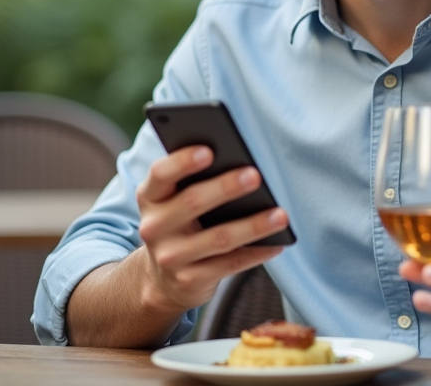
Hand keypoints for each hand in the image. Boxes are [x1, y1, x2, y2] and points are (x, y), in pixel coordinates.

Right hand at [135, 145, 288, 314]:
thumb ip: (192, 181)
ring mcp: (172, 257)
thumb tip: (238, 162)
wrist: (162, 279)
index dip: (183, 161)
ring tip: (280, 215)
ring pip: (219, 238)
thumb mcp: (172, 202)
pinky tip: (277, 244)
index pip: (161, 174)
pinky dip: (257, 252)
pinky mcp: (191, 280)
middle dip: (226, 188)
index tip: (210, 151)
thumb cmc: (179, 225)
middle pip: (192, 203)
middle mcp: (154, 227)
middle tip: (255, 175)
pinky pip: (231, 264)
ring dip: (253, 226)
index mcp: (150, 197)